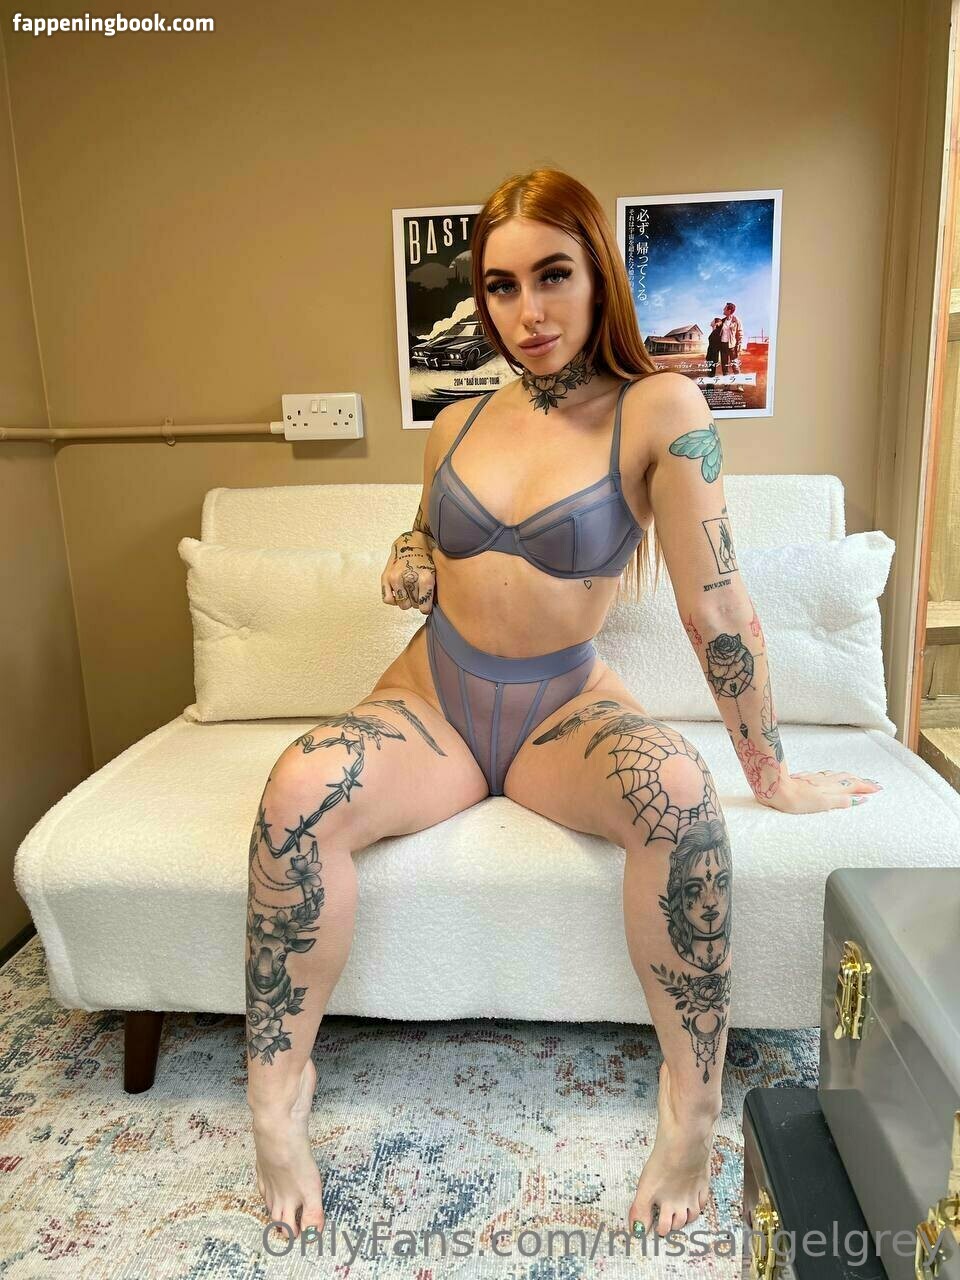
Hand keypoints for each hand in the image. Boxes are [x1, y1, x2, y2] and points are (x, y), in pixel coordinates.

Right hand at [381, 536, 435, 613]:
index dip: (426, 607)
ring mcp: (396, 578)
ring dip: (407, 600)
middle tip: (419, 591)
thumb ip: (435, 589)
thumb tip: (437, 606)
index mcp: (425, 578)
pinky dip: (394, 598)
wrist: (413, 539)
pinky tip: (400, 591)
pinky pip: (387, 599)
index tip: (426, 604)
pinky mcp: (386, 577)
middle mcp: (409, 579)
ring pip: (402, 604)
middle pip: (413, 606)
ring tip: (411, 590)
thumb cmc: (428, 555)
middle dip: (417, 601)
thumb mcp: (438, 571)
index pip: (424, 607)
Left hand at [756, 771, 883, 813]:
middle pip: (847, 778)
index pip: (853, 785)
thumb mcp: (824, 804)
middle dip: (860, 780)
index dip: (866, 787)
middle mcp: (825, 781)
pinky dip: (833, 776)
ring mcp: (815, 779)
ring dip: (848, 777)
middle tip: (872, 783)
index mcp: (832, 787)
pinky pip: (825, 775)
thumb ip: (841, 801)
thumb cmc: (798, 800)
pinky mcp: (805, 778)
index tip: (877, 788)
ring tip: (855, 778)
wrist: (777, 789)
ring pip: (836, 775)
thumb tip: (860, 799)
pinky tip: (829, 777)